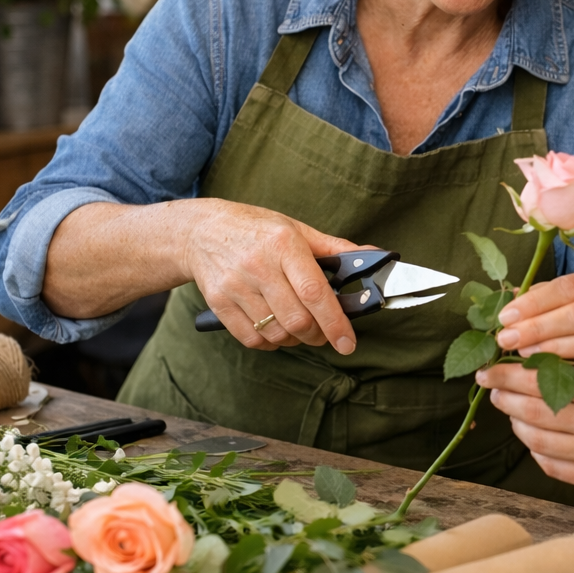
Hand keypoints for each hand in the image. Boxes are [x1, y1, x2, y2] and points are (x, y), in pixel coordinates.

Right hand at [181, 199, 361, 353]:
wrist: (201, 231)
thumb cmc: (256, 229)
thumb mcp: (297, 229)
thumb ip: (335, 248)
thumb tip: (373, 257)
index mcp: (284, 245)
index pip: (314, 293)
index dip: (335, 323)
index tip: (348, 342)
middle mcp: (259, 266)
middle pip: (297, 320)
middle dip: (318, 335)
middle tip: (324, 333)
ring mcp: (235, 286)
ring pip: (276, 333)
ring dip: (295, 340)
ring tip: (299, 328)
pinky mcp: (218, 303)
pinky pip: (251, 339)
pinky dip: (271, 343)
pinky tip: (275, 330)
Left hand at [477, 360, 573, 495]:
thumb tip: (539, 364)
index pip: (544, 377)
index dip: (509, 372)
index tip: (491, 366)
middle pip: (533, 407)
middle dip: (503, 393)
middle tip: (489, 382)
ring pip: (537, 437)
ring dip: (516, 421)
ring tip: (508, 407)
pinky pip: (553, 465)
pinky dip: (536, 449)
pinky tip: (534, 436)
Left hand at [495, 267, 573, 370]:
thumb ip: (546, 299)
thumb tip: (508, 300)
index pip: (568, 287)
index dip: (534, 302)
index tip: (506, 318)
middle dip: (538, 327)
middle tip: (507, 340)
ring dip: (551, 350)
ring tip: (521, 357)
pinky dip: (571, 369)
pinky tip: (547, 373)